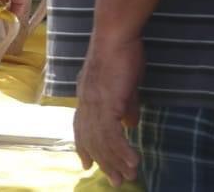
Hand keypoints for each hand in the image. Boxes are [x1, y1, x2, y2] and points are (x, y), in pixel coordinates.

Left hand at [74, 34, 142, 185]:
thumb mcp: (124, 85)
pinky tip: (132, 161)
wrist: (115, 36)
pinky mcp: (106, 102)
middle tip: (116, 180)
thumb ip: (125, 105)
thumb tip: (129, 124)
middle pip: (91, 139)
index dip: (84, 146)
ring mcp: (94, 103)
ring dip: (115, 160)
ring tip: (127, 176)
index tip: (87, 164)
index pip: (81, 127)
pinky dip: (121, 150)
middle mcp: (86, 102)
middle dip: (103, 161)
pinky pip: (112, 133)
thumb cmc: (121, 54)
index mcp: (87, 97)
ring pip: (102, 140)